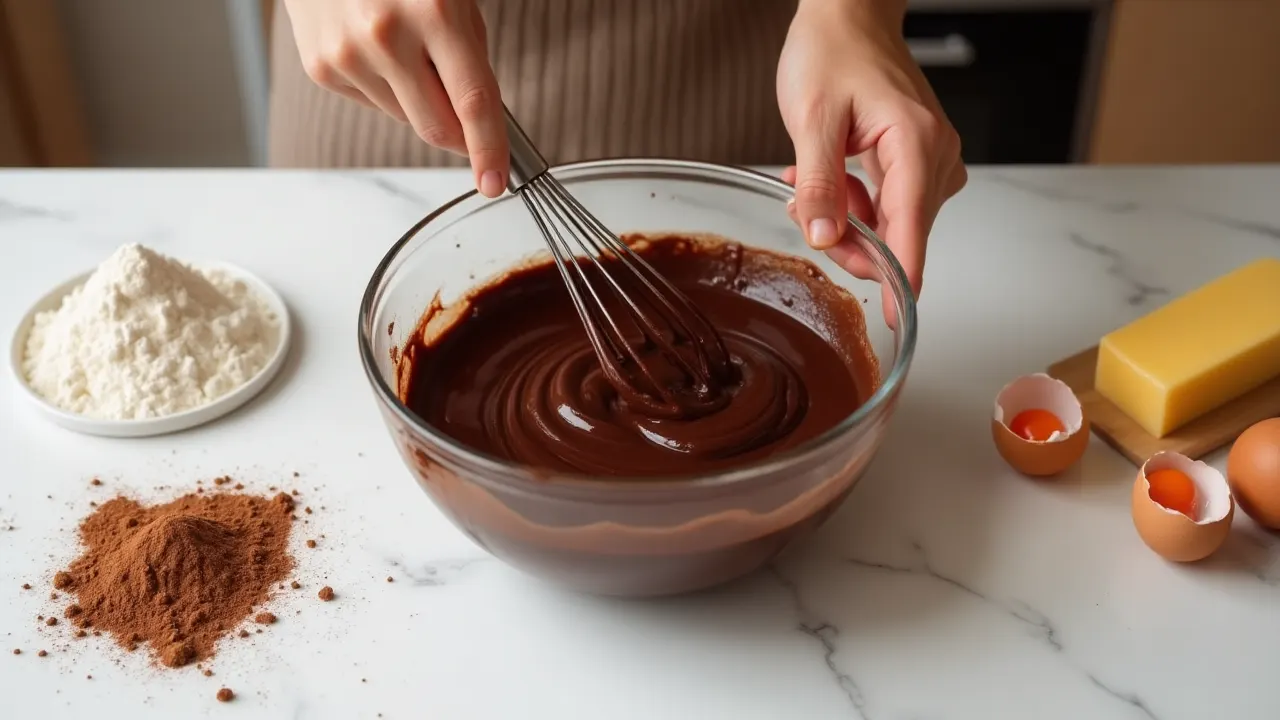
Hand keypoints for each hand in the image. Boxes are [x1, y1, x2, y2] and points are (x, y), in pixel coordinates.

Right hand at [283, 0, 507, 196]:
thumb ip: (470, 54)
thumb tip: (480, 117)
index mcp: (435, 12)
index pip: (472, 101)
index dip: (488, 148)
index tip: (495, 181)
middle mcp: (387, 35)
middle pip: (435, 125)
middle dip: (458, 137)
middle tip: (467, 126)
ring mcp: (348, 54)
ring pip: (404, 117)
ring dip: (417, 100)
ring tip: (405, 49)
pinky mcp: (321, 67)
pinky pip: (372, 103)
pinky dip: (384, 87)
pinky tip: (375, 50)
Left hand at [777, 0, 965, 310]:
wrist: (848, 17)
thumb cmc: (832, 52)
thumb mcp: (811, 119)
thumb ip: (819, 185)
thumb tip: (827, 239)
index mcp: (915, 143)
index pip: (910, 227)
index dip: (899, 277)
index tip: (894, 316)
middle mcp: (936, 154)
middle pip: (899, 232)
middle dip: (848, 237)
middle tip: (802, 208)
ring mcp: (932, 158)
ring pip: (891, 222)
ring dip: (847, 217)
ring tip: (811, 180)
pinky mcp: (920, 161)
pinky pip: (890, 204)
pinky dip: (857, 204)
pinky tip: (832, 179)